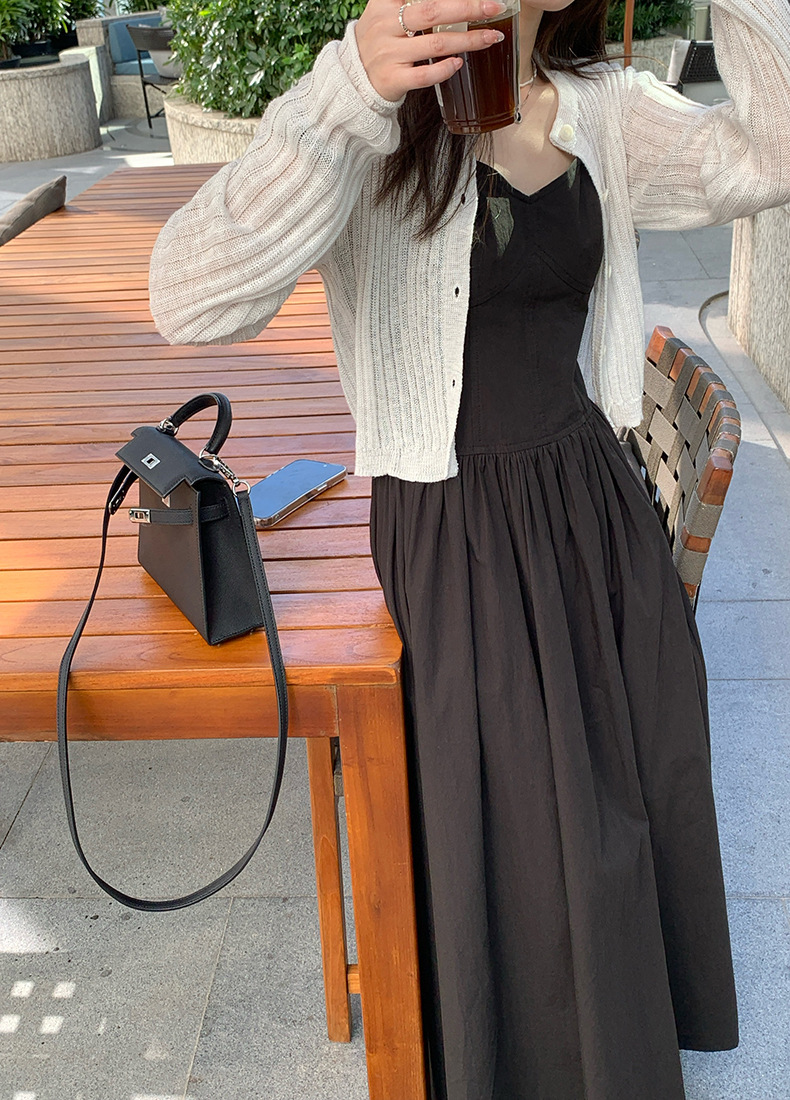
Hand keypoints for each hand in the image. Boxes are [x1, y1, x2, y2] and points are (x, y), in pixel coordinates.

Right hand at [355, 0, 509, 103]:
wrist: (352, 80)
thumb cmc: (379, 42)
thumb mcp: (384, 11)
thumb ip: (410, 1)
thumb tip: (453, 1)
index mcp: (385, 2)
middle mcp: (385, 25)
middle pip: (433, 11)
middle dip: (468, 8)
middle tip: (493, 7)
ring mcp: (388, 54)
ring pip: (435, 44)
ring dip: (467, 41)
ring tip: (490, 37)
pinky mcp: (393, 80)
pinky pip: (425, 75)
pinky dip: (445, 69)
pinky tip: (459, 63)